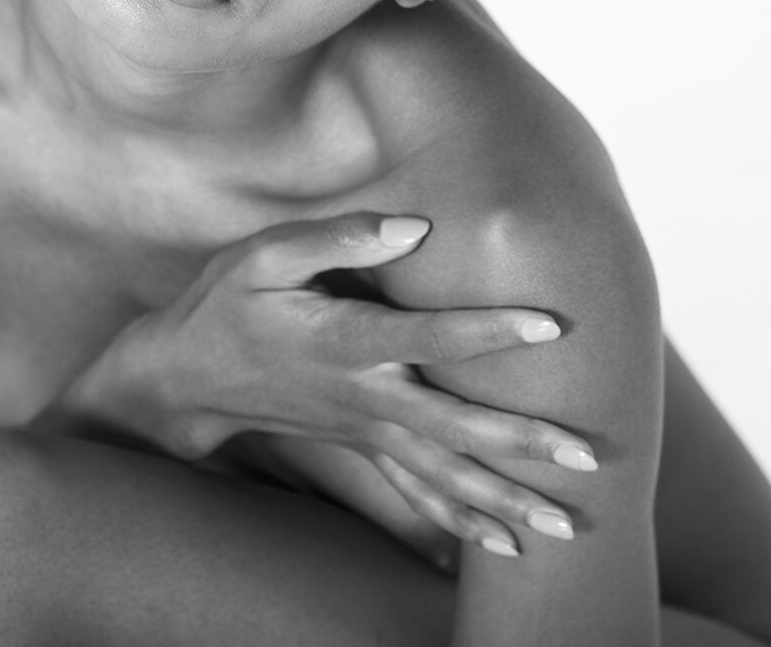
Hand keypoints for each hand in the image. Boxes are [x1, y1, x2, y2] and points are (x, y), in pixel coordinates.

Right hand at [109, 212, 598, 557]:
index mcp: (346, 342)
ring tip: (567, 523)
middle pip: (454, 428)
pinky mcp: (364, 445)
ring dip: (506, 500)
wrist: (184, 375)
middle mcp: (364, 395)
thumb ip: (339, 237)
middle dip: (522, 445)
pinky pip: (419, 493)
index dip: (488, 330)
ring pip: (444, 474)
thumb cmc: (227, 302)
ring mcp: (365, 429)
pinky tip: (506, 546)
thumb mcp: (264, 253)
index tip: (549, 324)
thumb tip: (412, 224)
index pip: (428, 337)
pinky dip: (462, 523)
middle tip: (586, 457)